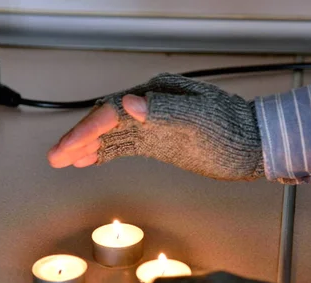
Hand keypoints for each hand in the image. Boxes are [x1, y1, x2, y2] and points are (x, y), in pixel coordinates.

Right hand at [48, 73, 264, 180]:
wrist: (255, 146)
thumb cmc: (235, 132)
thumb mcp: (202, 121)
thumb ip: (165, 111)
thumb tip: (130, 102)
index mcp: (158, 95)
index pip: (114, 112)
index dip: (88, 130)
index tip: (69, 148)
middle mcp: (151, 106)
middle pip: (106, 121)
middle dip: (79, 138)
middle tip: (55, 156)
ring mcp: (153, 125)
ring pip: (111, 135)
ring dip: (87, 147)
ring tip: (63, 160)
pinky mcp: (158, 140)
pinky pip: (125, 145)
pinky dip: (105, 152)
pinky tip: (90, 160)